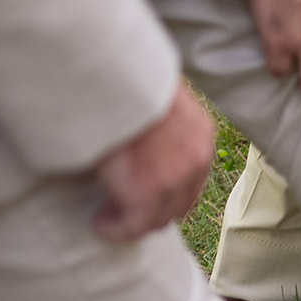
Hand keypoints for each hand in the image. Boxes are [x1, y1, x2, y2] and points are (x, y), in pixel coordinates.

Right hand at [92, 85, 213, 241]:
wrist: (110, 72)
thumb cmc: (122, 72)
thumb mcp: (152, 90)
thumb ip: (157, 113)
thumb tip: (142, 122)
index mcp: (200, 133)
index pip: (192, 175)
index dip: (169, 188)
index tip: (143, 187)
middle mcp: (196, 160)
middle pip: (179, 201)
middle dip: (154, 208)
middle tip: (124, 207)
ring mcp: (174, 179)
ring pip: (158, 216)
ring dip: (133, 220)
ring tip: (109, 215)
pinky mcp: (145, 193)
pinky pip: (133, 225)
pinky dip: (116, 228)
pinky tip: (101, 224)